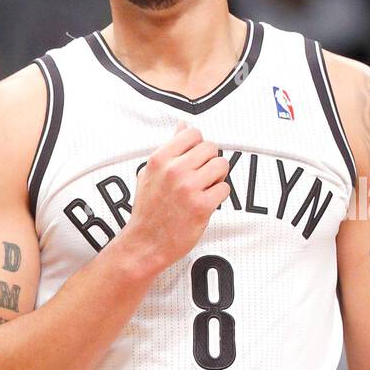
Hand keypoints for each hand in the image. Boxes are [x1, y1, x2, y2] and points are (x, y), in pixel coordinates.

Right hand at [124, 123, 229, 272]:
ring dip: (217, 177)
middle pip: (211, 148)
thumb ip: (168, 149)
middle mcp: (174, 170)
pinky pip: (225, 189)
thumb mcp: (149, 174)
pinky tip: (205, 203)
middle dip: (209, 161)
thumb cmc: (147, 209)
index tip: (193, 160)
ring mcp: (189, 188)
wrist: (144, 243)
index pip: (193, 133)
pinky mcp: (202, 206)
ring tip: (204, 189)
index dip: (198, 146)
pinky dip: (218, 196)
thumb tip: (183, 125)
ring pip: (222, 165)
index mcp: (160, 159)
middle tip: (200, 177)